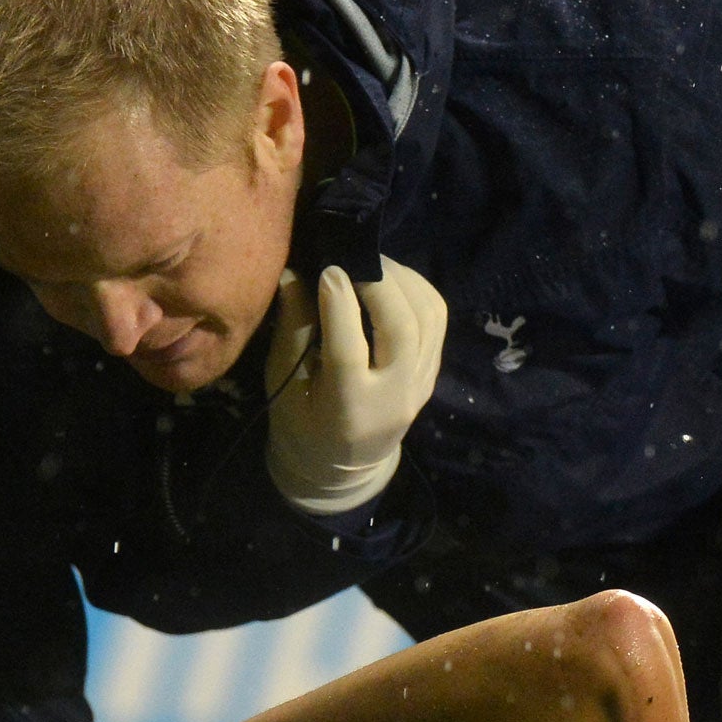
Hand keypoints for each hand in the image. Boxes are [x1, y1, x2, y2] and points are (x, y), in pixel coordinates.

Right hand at [265, 257, 446, 513]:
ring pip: (428, 319)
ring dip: (403, 281)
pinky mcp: (432, 373)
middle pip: (402, 329)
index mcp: (347, 408)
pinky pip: (437, 320)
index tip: (326, 269)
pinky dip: (418, 290)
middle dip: (381, 283)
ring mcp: (419, 385)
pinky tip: (393, 278)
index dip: (339, 305)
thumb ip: (292, 331)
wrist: (344, 463)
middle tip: (354, 258)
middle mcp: (393, 397)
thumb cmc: (302, 422)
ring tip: (373, 263)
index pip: (348, 349)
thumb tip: (296, 274)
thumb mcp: (284, 384)